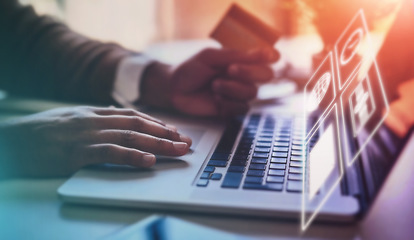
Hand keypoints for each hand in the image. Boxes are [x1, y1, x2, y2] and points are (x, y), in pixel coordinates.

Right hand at [0, 106, 191, 177]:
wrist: (10, 140)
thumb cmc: (39, 132)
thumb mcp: (69, 120)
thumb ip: (93, 120)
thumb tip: (115, 120)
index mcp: (92, 113)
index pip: (131, 115)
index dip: (155, 122)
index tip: (173, 130)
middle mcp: (93, 120)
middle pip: (137, 124)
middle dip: (165, 133)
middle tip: (186, 141)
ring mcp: (85, 135)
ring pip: (130, 137)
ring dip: (157, 144)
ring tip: (178, 150)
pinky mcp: (76, 152)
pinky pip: (109, 153)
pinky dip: (131, 156)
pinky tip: (148, 161)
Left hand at [140, 48, 278, 116]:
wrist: (175, 89)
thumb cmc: (191, 69)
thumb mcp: (211, 57)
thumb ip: (236, 55)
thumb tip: (263, 52)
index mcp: (241, 60)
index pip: (266, 57)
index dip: (271, 56)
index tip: (269, 56)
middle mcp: (244, 76)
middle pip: (266, 75)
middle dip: (250, 72)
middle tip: (231, 69)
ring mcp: (238, 93)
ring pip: (252, 92)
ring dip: (233, 88)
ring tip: (215, 85)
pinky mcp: (232, 109)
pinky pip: (242, 108)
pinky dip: (228, 103)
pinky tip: (215, 100)